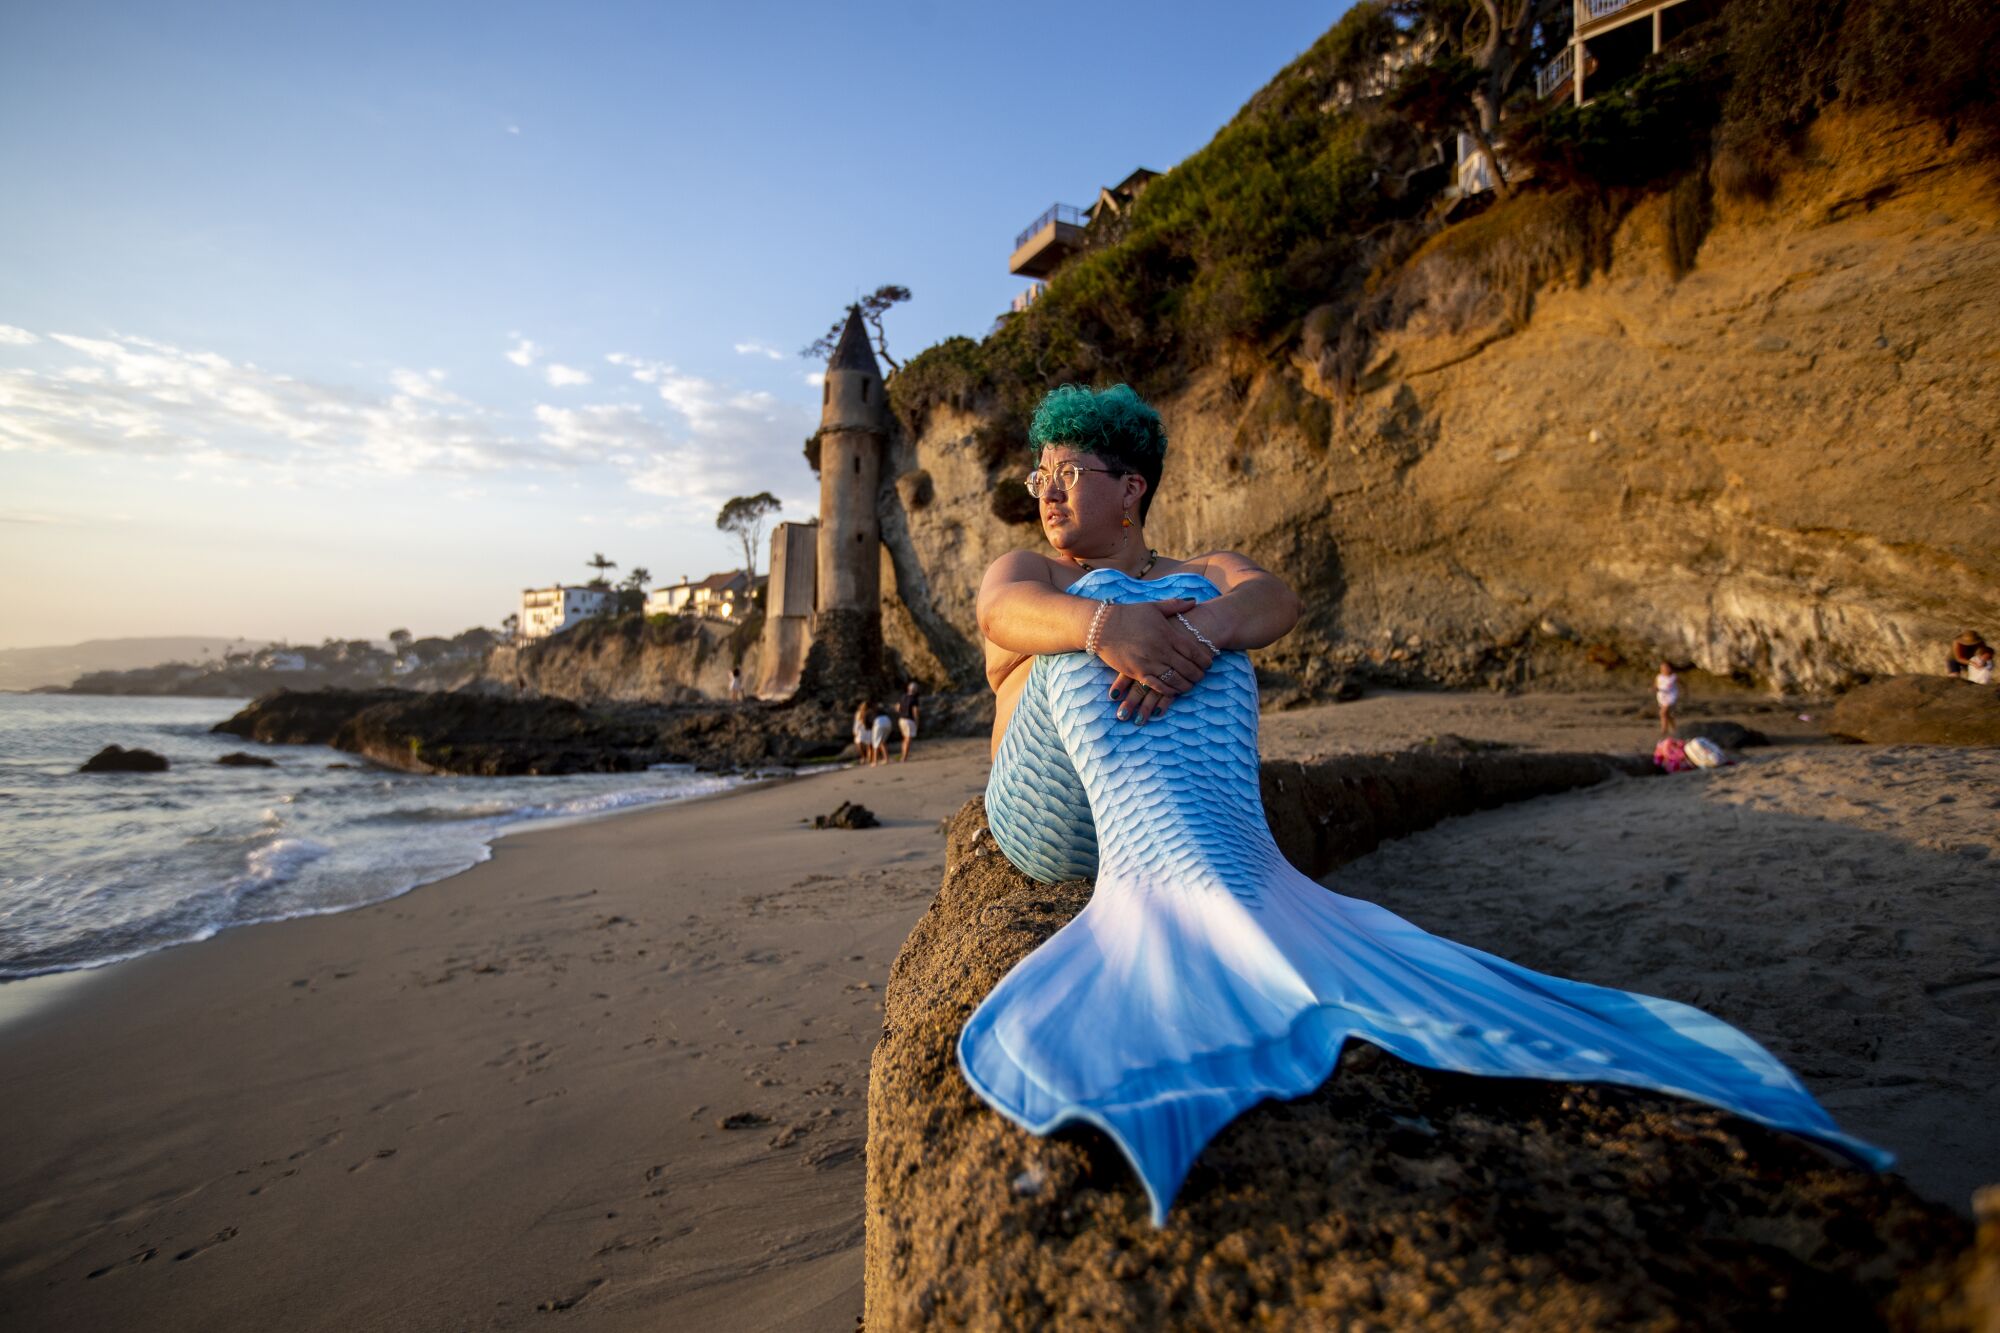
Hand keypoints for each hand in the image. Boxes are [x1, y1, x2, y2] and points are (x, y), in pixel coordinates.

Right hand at [1096, 599, 1215, 722]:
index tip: (1209, 663)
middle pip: (1188, 668)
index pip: (1194, 651)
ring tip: (1190, 685)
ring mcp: (1150, 663)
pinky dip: (1169, 690)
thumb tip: (1194, 602)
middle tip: (1202, 676)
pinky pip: (1158, 686)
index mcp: (1168, 634)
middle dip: (1198, 674)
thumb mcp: (1154, 607)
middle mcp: (1161, 650)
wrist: (1103, 626)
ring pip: (1175, 680)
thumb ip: (1175, 606)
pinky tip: (1174, 691)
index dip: (1205, 660)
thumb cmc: (1129, 615)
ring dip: (1186, 685)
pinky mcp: (1138, 673)